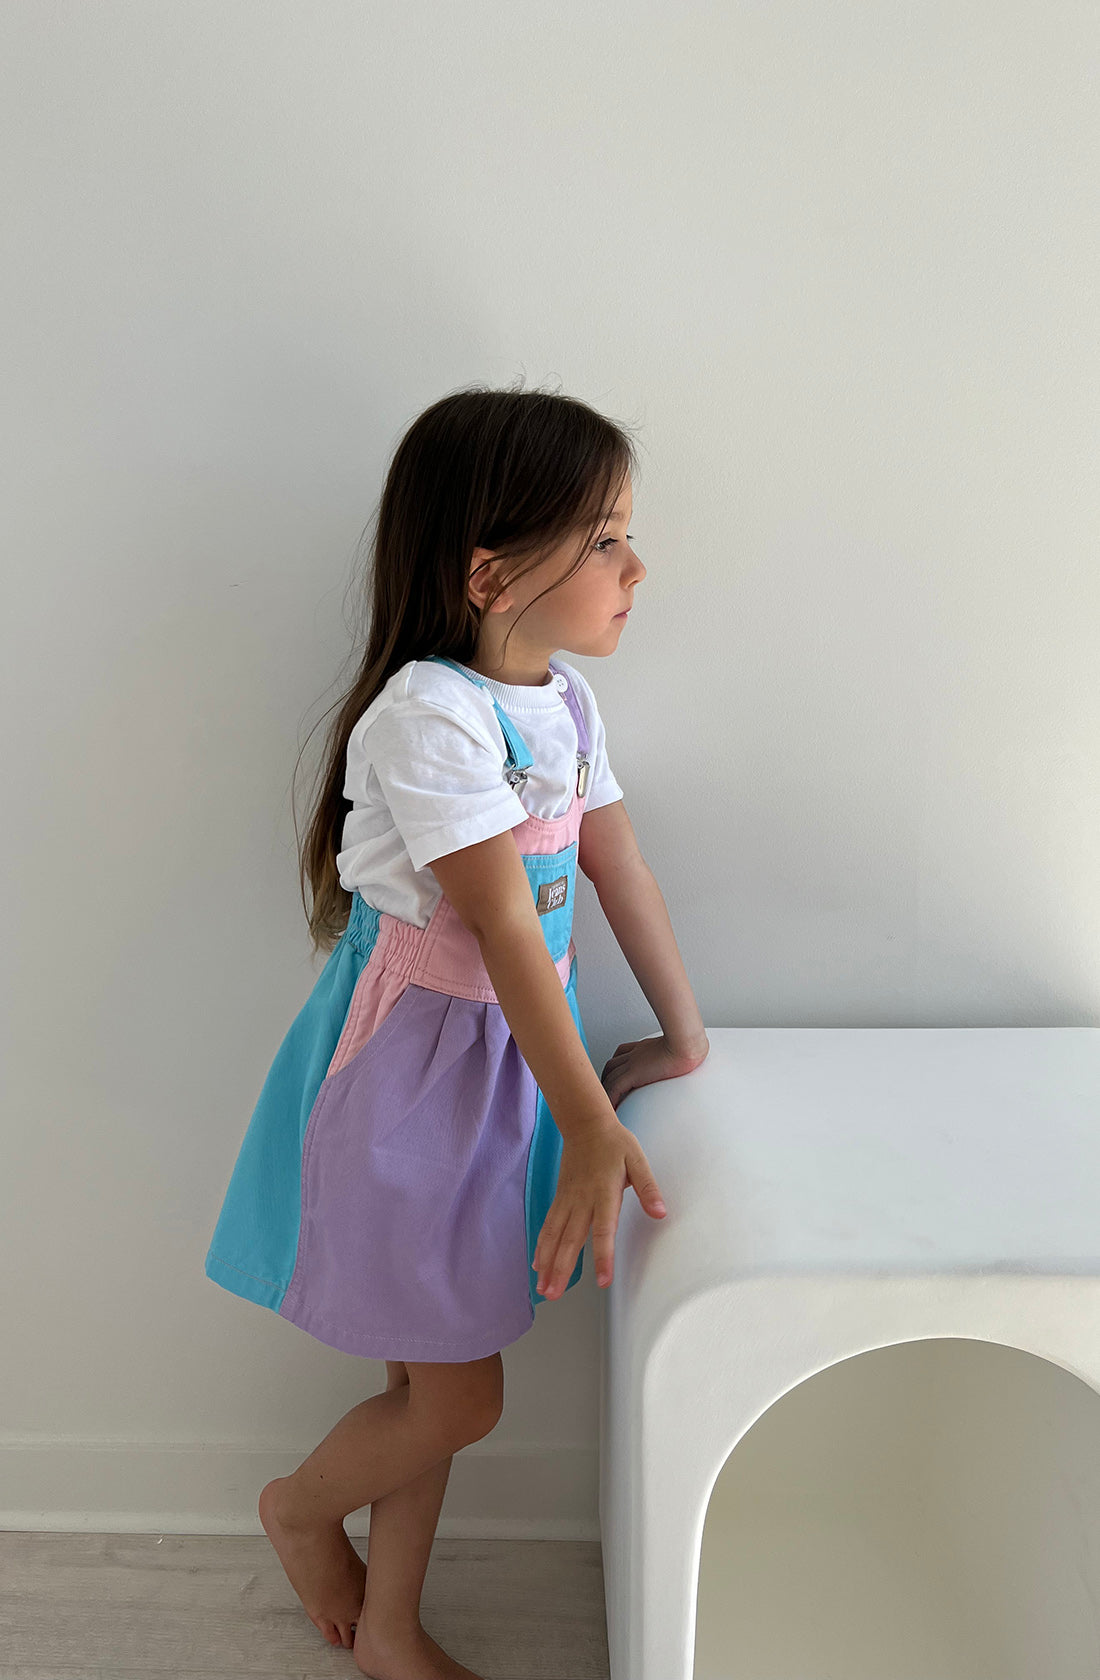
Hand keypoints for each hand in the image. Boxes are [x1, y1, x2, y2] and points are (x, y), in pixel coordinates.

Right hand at [533, 1115, 666, 1297]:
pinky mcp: (560, 1198)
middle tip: (553, 1295)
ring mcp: (567, 1200)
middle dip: (561, 1269)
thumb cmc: (615, 1143)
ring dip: (547, 1263)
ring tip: (543, 1289)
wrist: (585, 1124)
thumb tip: (660, 1213)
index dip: (603, 1256)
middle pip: (570, 1240)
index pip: (604, 1230)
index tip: (602, 1281)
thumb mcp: (638, 1160)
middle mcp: (581, 1200)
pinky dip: (541, 1246)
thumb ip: (648, 1188)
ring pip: (554, 1236)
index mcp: (604, 1193)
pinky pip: (548, 1226)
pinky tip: (538, 1265)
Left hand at [600, 1031, 709, 1110]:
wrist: (686, 1044)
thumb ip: (674, 1053)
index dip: (616, 1064)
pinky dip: (610, 1099)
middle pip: (611, 1065)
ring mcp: (632, 1063)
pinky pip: (615, 1088)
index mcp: (644, 1047)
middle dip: (605, 1078)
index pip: (621, 1052)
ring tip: (604, 1104)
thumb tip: (687, 1059)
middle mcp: (635, 1054)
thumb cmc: (688, 1046)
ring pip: (609, 1076)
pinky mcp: (634, 1073)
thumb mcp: (678, 1048)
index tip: (614, 1074)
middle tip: (605, 1092)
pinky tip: (610, 1109)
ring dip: (604, 1089)